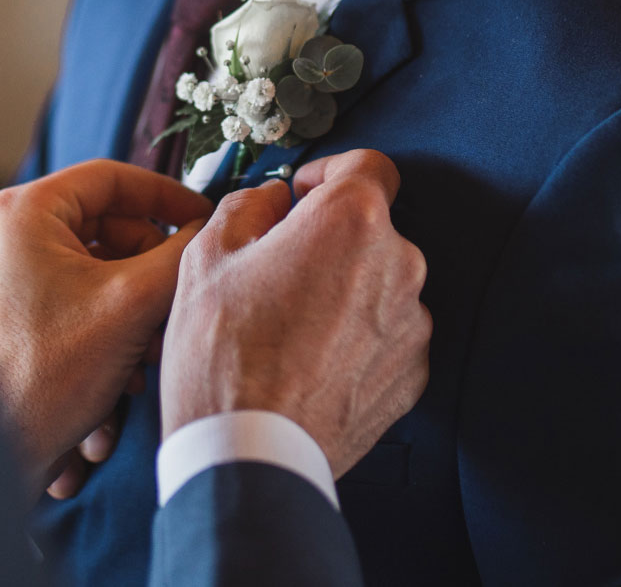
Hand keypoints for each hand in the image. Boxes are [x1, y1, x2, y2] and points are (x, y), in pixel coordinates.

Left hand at [0, 160, 210, 483]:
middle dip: (148, 270)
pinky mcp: (3, 307)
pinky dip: (105, 323)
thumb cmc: (49, 375)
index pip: (110, 177)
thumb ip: (181, 254)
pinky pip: (70, 294)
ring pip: (92, 265)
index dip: (166, 195)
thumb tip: (209, 228)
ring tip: (149, 352)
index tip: (202, 217)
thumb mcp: (134, 304)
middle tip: (175, 304)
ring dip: (132, 307)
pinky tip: (124, 371)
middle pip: (103, 225)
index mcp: (20, 213)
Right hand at [159, 150, 430, 476]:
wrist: (250, 455)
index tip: (303, 195)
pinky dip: (358, 338)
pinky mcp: (414, 374)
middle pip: (370, 229)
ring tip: (290, 327)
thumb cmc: (223, 355)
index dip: (329, 172)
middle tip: (278, 270)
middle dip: (328, 240)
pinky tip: (311, 361)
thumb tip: (271, 201)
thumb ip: (248, 206)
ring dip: (345, 290)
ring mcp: (413, 324)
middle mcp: (399, 264)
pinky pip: (388, 335)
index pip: (369, 166)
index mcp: (352, 221)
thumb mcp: (207, 256)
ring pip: (379, 284)